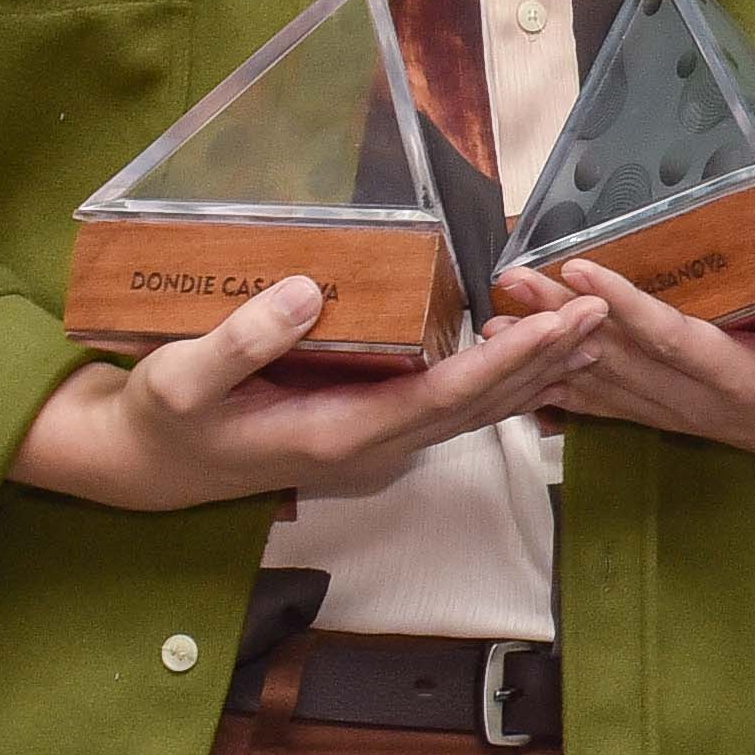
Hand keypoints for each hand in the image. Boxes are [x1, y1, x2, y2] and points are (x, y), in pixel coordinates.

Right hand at [12, 271, 609, 512]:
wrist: (149, 461)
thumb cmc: (163, 416)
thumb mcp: (180, 378)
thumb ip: (241, 340)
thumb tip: (307, 292)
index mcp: (337, 437)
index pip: (443, 400)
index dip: (509, 363)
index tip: (562, 325)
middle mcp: (370, 448)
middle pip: (477, 407)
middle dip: (544, 361)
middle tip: (605, 309)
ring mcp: (374, 443)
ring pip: (471, 411)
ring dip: (533, 371)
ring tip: (592, 327)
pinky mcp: (370, 427)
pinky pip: (449, 404)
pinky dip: (497, 375)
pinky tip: (532, 349)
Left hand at [502, 255, 754, 477]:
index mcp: (751, 381)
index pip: (679, 342)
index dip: (629, 309)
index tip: (583, 273)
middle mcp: (707, 403)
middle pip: (623, 361)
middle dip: (563, 321)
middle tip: (514, 281)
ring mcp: (687, 415)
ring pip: (607, 384)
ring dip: (549, 354)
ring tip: (495, 320)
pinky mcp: (678, 416)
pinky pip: (612, 408)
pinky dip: (564, 395)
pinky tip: (519, 384)